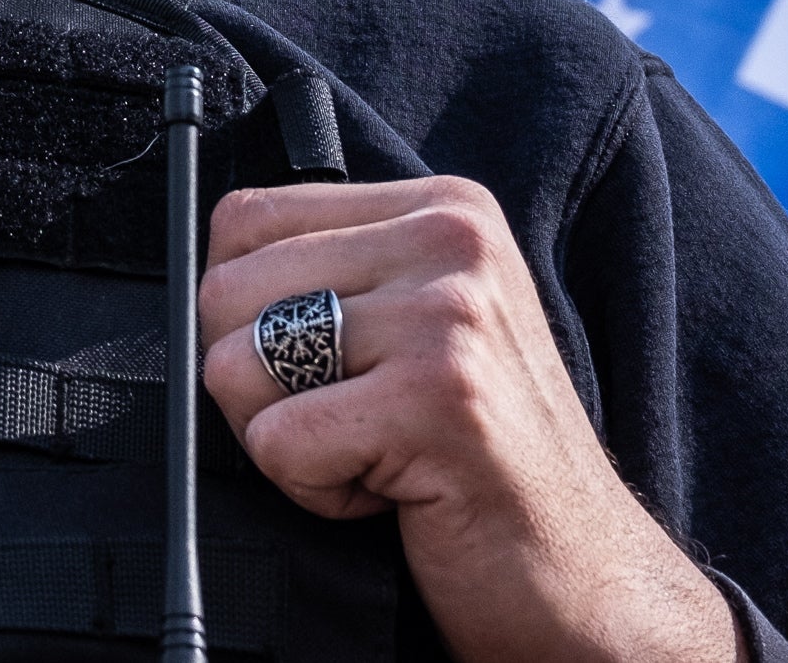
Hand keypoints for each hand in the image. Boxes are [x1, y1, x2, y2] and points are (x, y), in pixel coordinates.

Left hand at [200, 178, 732, 662]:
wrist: (589, 578)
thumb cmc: (483, 458)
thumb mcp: (421, 324)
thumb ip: (333, 273)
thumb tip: (198, 268)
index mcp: (445, 208)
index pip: (246, 218)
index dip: (244, 311)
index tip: (322, 367)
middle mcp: (452, 242)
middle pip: (225, 291)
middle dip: (258, 384)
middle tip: (351, 426)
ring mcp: (448, 315)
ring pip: (235, 365)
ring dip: (285, 439)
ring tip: (377, 455)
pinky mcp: (436, 398)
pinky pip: (276, 441)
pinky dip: (315, 491)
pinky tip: (394, 494)